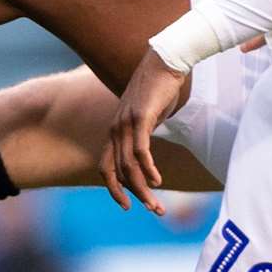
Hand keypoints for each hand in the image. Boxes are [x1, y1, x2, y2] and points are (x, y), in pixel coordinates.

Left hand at [100, 48, 186, 215]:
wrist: (166, 61)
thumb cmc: (159, 88)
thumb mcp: (148, 117)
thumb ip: (144, 135)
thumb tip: (148, 153)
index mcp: (115, 130)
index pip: (106, 167)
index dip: (114, 189)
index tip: (128, 205)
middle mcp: (116, 128)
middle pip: (117, 172)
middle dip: (134, 195)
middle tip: (153, 210)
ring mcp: (126, 123)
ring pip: (129, 166)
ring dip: (143, 188)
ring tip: (157, 204)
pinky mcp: (140, 117)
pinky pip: (141, 151)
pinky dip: (148, 169)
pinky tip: (158, 180)